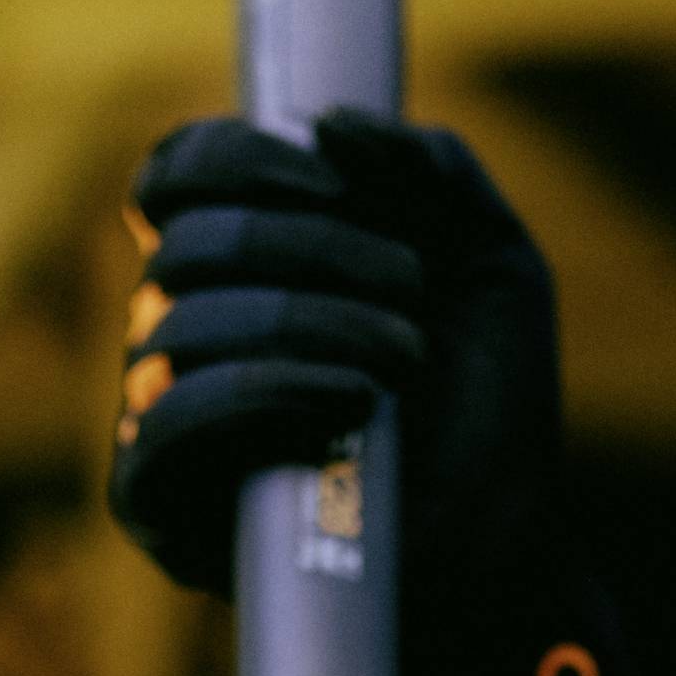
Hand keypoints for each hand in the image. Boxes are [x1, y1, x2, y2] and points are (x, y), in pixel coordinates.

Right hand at [108, 110, 627, 675]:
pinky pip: (163, 427)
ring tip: (405, 362)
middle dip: (311, 249)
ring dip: (310, 326)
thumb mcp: (496, 268)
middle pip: (187, 243)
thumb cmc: (494, 416)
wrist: (513, 552)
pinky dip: (259, 395)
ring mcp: (166, 419)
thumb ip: (437, 171)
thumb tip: (332, 123)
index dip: (238, 158)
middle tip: (411, 290)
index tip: (333, 177)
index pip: (178, 177)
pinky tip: (346, 402)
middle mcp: (188, 333)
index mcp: (245, 268)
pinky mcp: (162, 506)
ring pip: (179, 327)